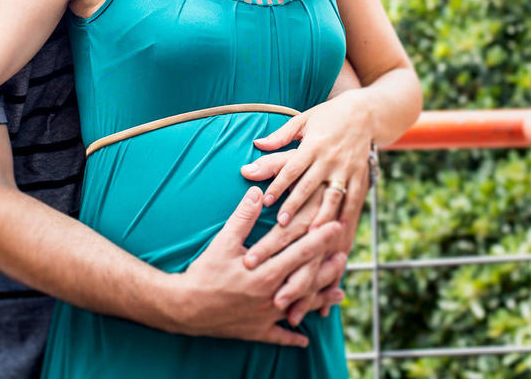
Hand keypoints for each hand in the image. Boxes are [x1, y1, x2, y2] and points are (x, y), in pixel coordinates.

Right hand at [167, 186, 342, 345]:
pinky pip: (278, 336)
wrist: (185, 308)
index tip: (336, 226)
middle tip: (345, 256)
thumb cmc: (204, 273)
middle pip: (307, 280)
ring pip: (300, 308)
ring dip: (320, 300)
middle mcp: (271, 295)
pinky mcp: (256, 330)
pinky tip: (304, 339)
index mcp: (265, 272)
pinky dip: (292, 338)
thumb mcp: (222, 242)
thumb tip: (257, 192)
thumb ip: (242, 217)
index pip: (300, 252)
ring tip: (339, 294)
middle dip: (328, 268)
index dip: (320, 239)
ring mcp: (266, 315)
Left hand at [242, 93, 371, 228]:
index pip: (291, 169)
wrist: (366, 112)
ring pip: (332, 196)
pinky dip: (346, 213)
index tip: (266, 200)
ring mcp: (346, 168)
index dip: (278, 185)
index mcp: (313, 144)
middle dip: (294, 205)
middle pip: (308, 186)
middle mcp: (329, 158)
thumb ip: (281, 135)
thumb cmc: (330, 115)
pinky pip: (354, 197)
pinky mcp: (360, 174)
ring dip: (321, 215)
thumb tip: (257, 144)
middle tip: (280, 224)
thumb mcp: (304, 120)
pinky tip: (337, 228)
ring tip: (309, 233)